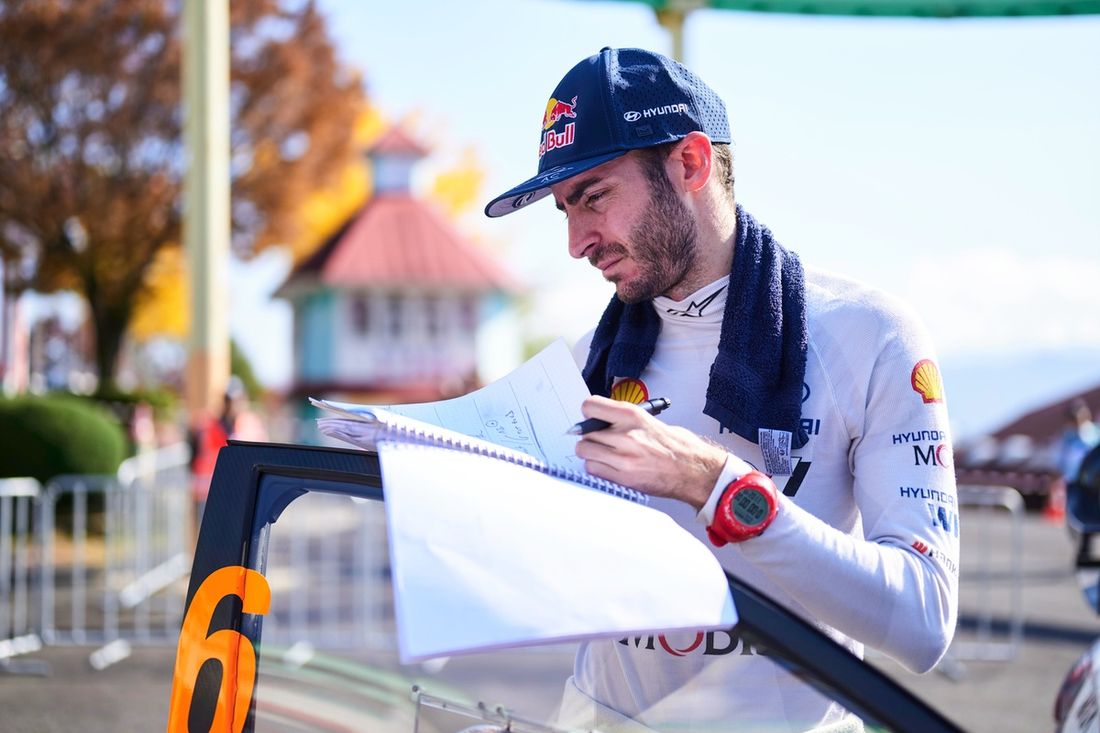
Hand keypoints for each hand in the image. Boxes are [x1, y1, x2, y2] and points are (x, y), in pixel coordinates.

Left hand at [574, 395, 726, 509]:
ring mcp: (623, 457)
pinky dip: (597, 468)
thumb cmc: (679, 447)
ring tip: (604, 454)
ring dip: (591, 452)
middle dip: (590, 435)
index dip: (589, 414)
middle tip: (600, 439)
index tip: (591, 418)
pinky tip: (610, 466)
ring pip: (584, 451)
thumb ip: (625, 420)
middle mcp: (625, 434)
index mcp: (632, 416)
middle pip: (584, 432)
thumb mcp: (651, 420)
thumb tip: (604, 421)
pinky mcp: (623, 477)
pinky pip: (593, 469)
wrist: (695, 471)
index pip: (590, 407)